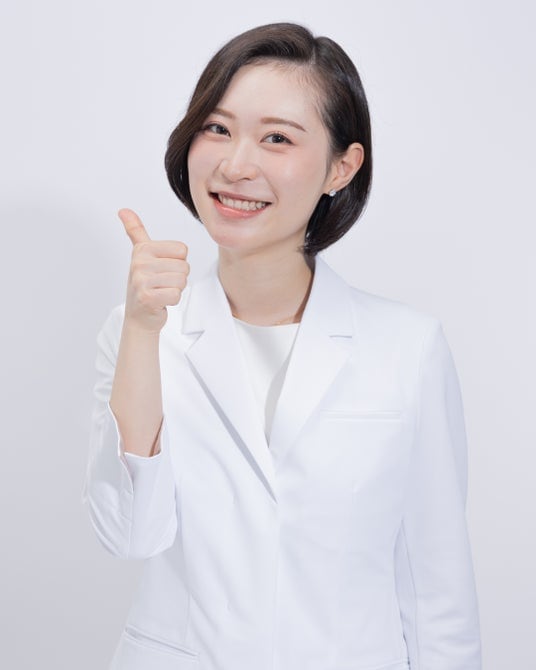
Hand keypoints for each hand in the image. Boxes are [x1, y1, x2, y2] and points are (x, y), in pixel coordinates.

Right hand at [119, 208, 188, 332]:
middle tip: (161, 284)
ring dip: (175, 290)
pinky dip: (172, 300)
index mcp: (143, 249)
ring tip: (160, 291)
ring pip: (181, 281)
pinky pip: (176, 294)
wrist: (139, 316)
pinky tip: (160, 301)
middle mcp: (139, 263)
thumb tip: (124, 210)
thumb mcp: (140, 255)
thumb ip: (135, 232)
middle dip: (177, 278)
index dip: (177, 262)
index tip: (162, 270)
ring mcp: (141, 281)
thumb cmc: (144, 284)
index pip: (182, 250)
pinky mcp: (147, 298)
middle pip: (184, 267)